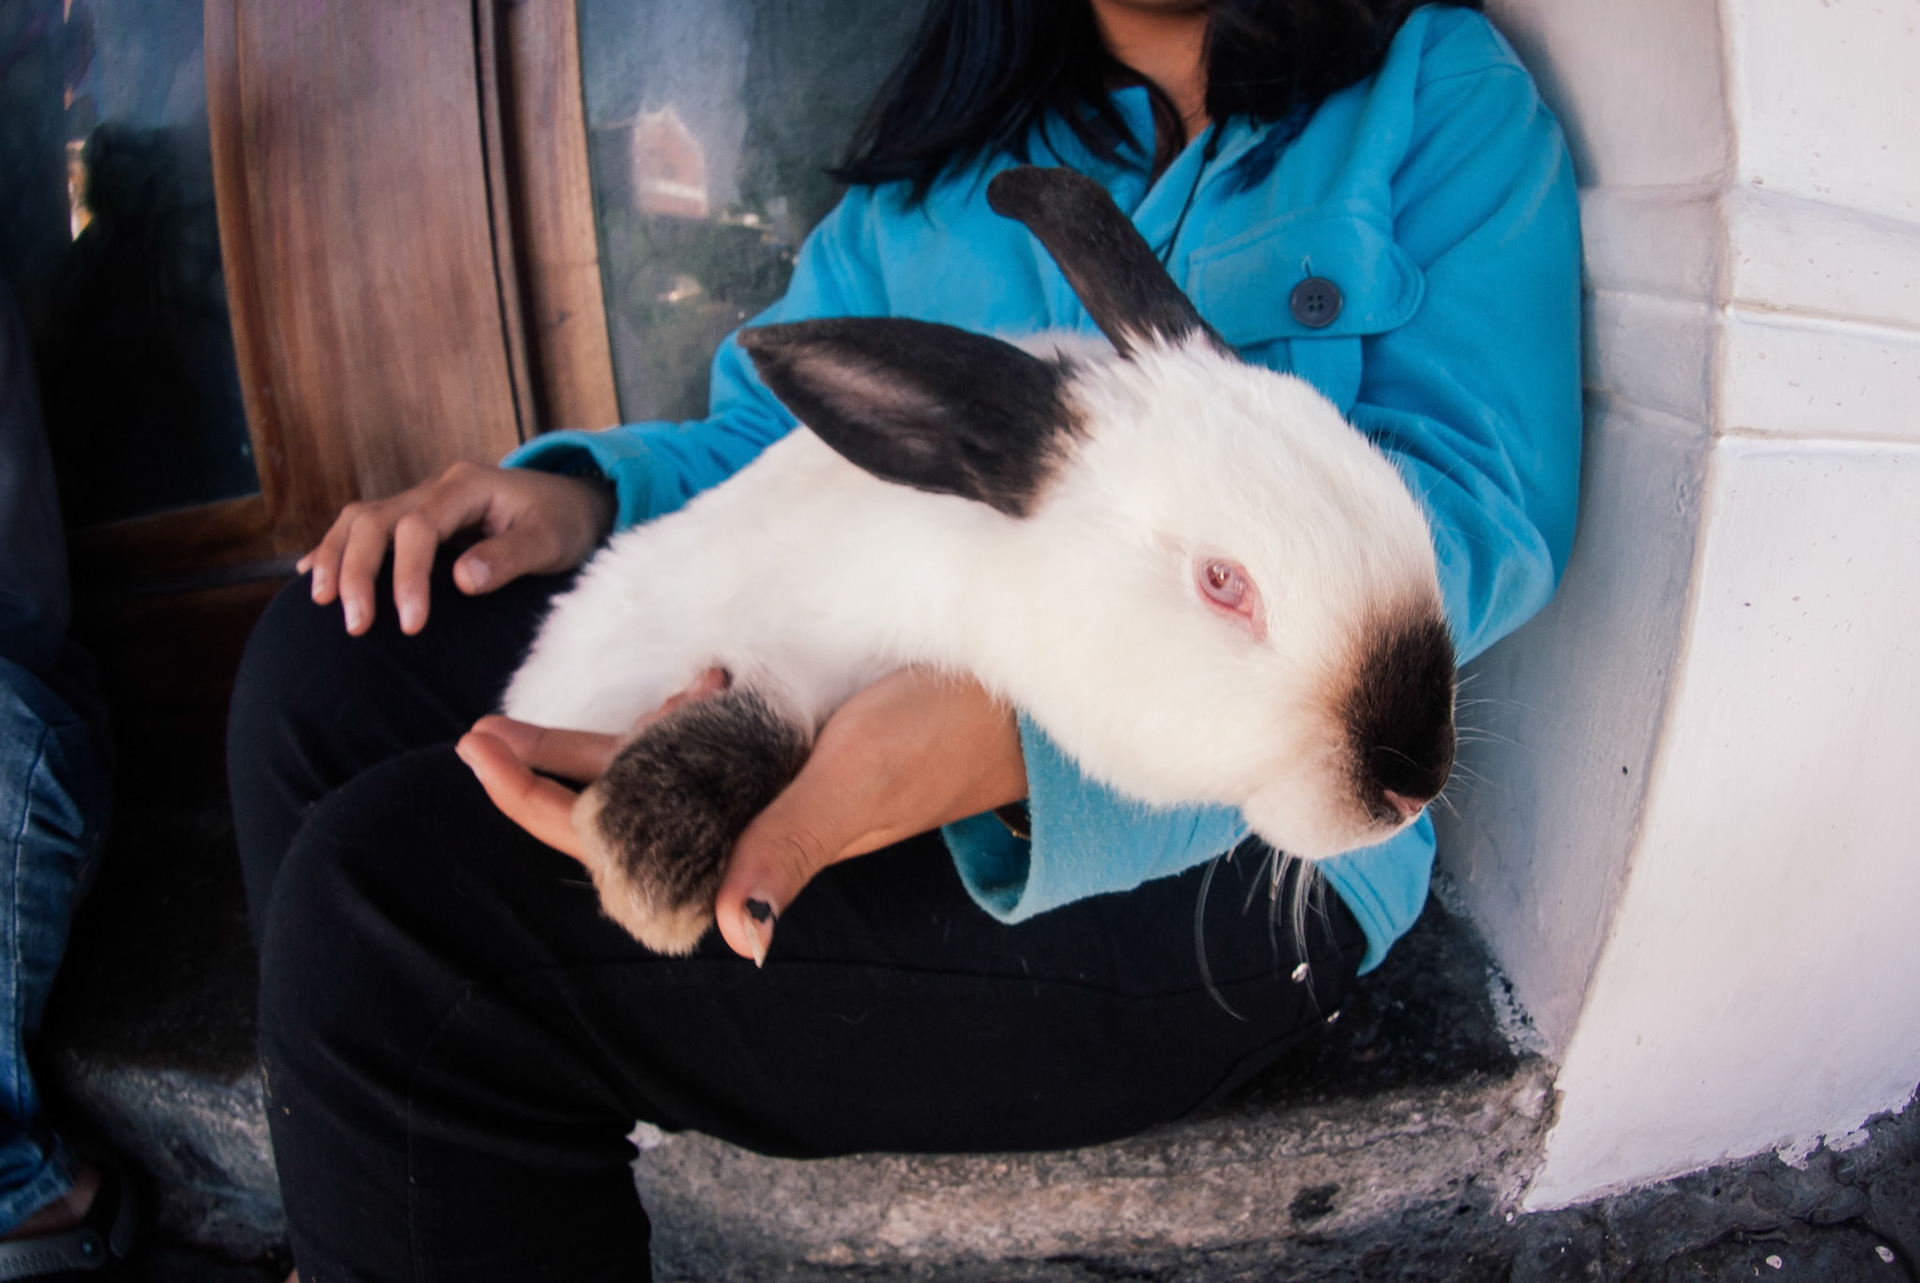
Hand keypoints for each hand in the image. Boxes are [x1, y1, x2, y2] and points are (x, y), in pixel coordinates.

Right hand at [299, 461, 615, 635]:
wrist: (572, 504)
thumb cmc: (562, 523)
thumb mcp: (550, 541)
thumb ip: (509, 557)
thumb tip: (461, 580)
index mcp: (467, 487)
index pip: (419, 527)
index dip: (408, 575)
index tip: (410, 623)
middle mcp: (435, 488)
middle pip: (375, 520)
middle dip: (358, 571)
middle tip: (356, 625)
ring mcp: (421, 500)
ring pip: (360, 519)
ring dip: (337, 557)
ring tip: (322, 601)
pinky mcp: (415, 519)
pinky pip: (365, 527)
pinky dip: (336, 549)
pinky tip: (313, 574)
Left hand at [457, 668, 1026, 964]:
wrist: (1013, 701)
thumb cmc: (941, 735)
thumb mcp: (860, 782)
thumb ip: (794, 847)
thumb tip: (740, 935)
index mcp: (751, 842)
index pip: (623, 841)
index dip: (544, 804)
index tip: (484, 751)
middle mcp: (746, 818)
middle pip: (619, 811)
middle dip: (543, 775)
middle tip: (477, 730)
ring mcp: (764, 782)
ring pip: (654, 775)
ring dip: (597, 750)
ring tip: (541, 720)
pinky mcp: (787, 746)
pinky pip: (706, 742)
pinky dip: (677, 716)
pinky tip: (693, 684)